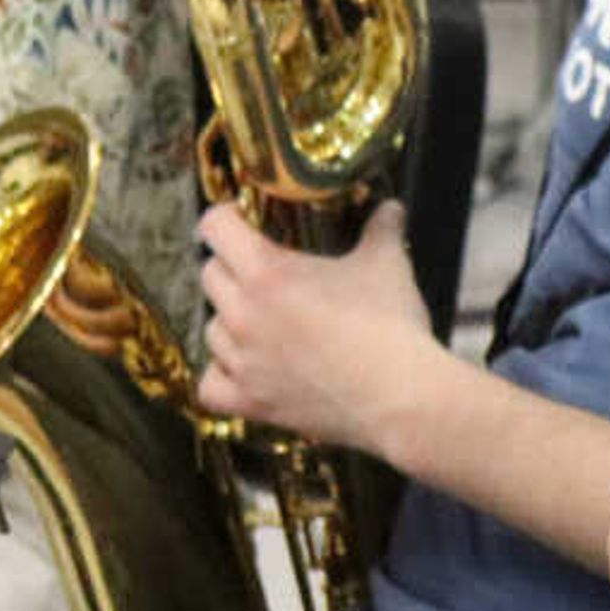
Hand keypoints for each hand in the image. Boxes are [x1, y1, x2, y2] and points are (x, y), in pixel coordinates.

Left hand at [192, 199, 448, 456]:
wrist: (399, 397)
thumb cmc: (389, 324)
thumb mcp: (387, 263)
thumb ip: (382, 228)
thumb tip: (391, 207)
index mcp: (266, 273)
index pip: (215, 228)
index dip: (226, 216)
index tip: (243, 219)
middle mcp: (243, 316)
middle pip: (210, 274)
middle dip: (232, 264)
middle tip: (264, 268)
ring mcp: (243, 363)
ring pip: (211, 328)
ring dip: (231, 318)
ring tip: (263, 318)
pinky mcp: (251, 402)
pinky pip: (211, 385)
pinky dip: (222, 373)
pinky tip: (244, 365)